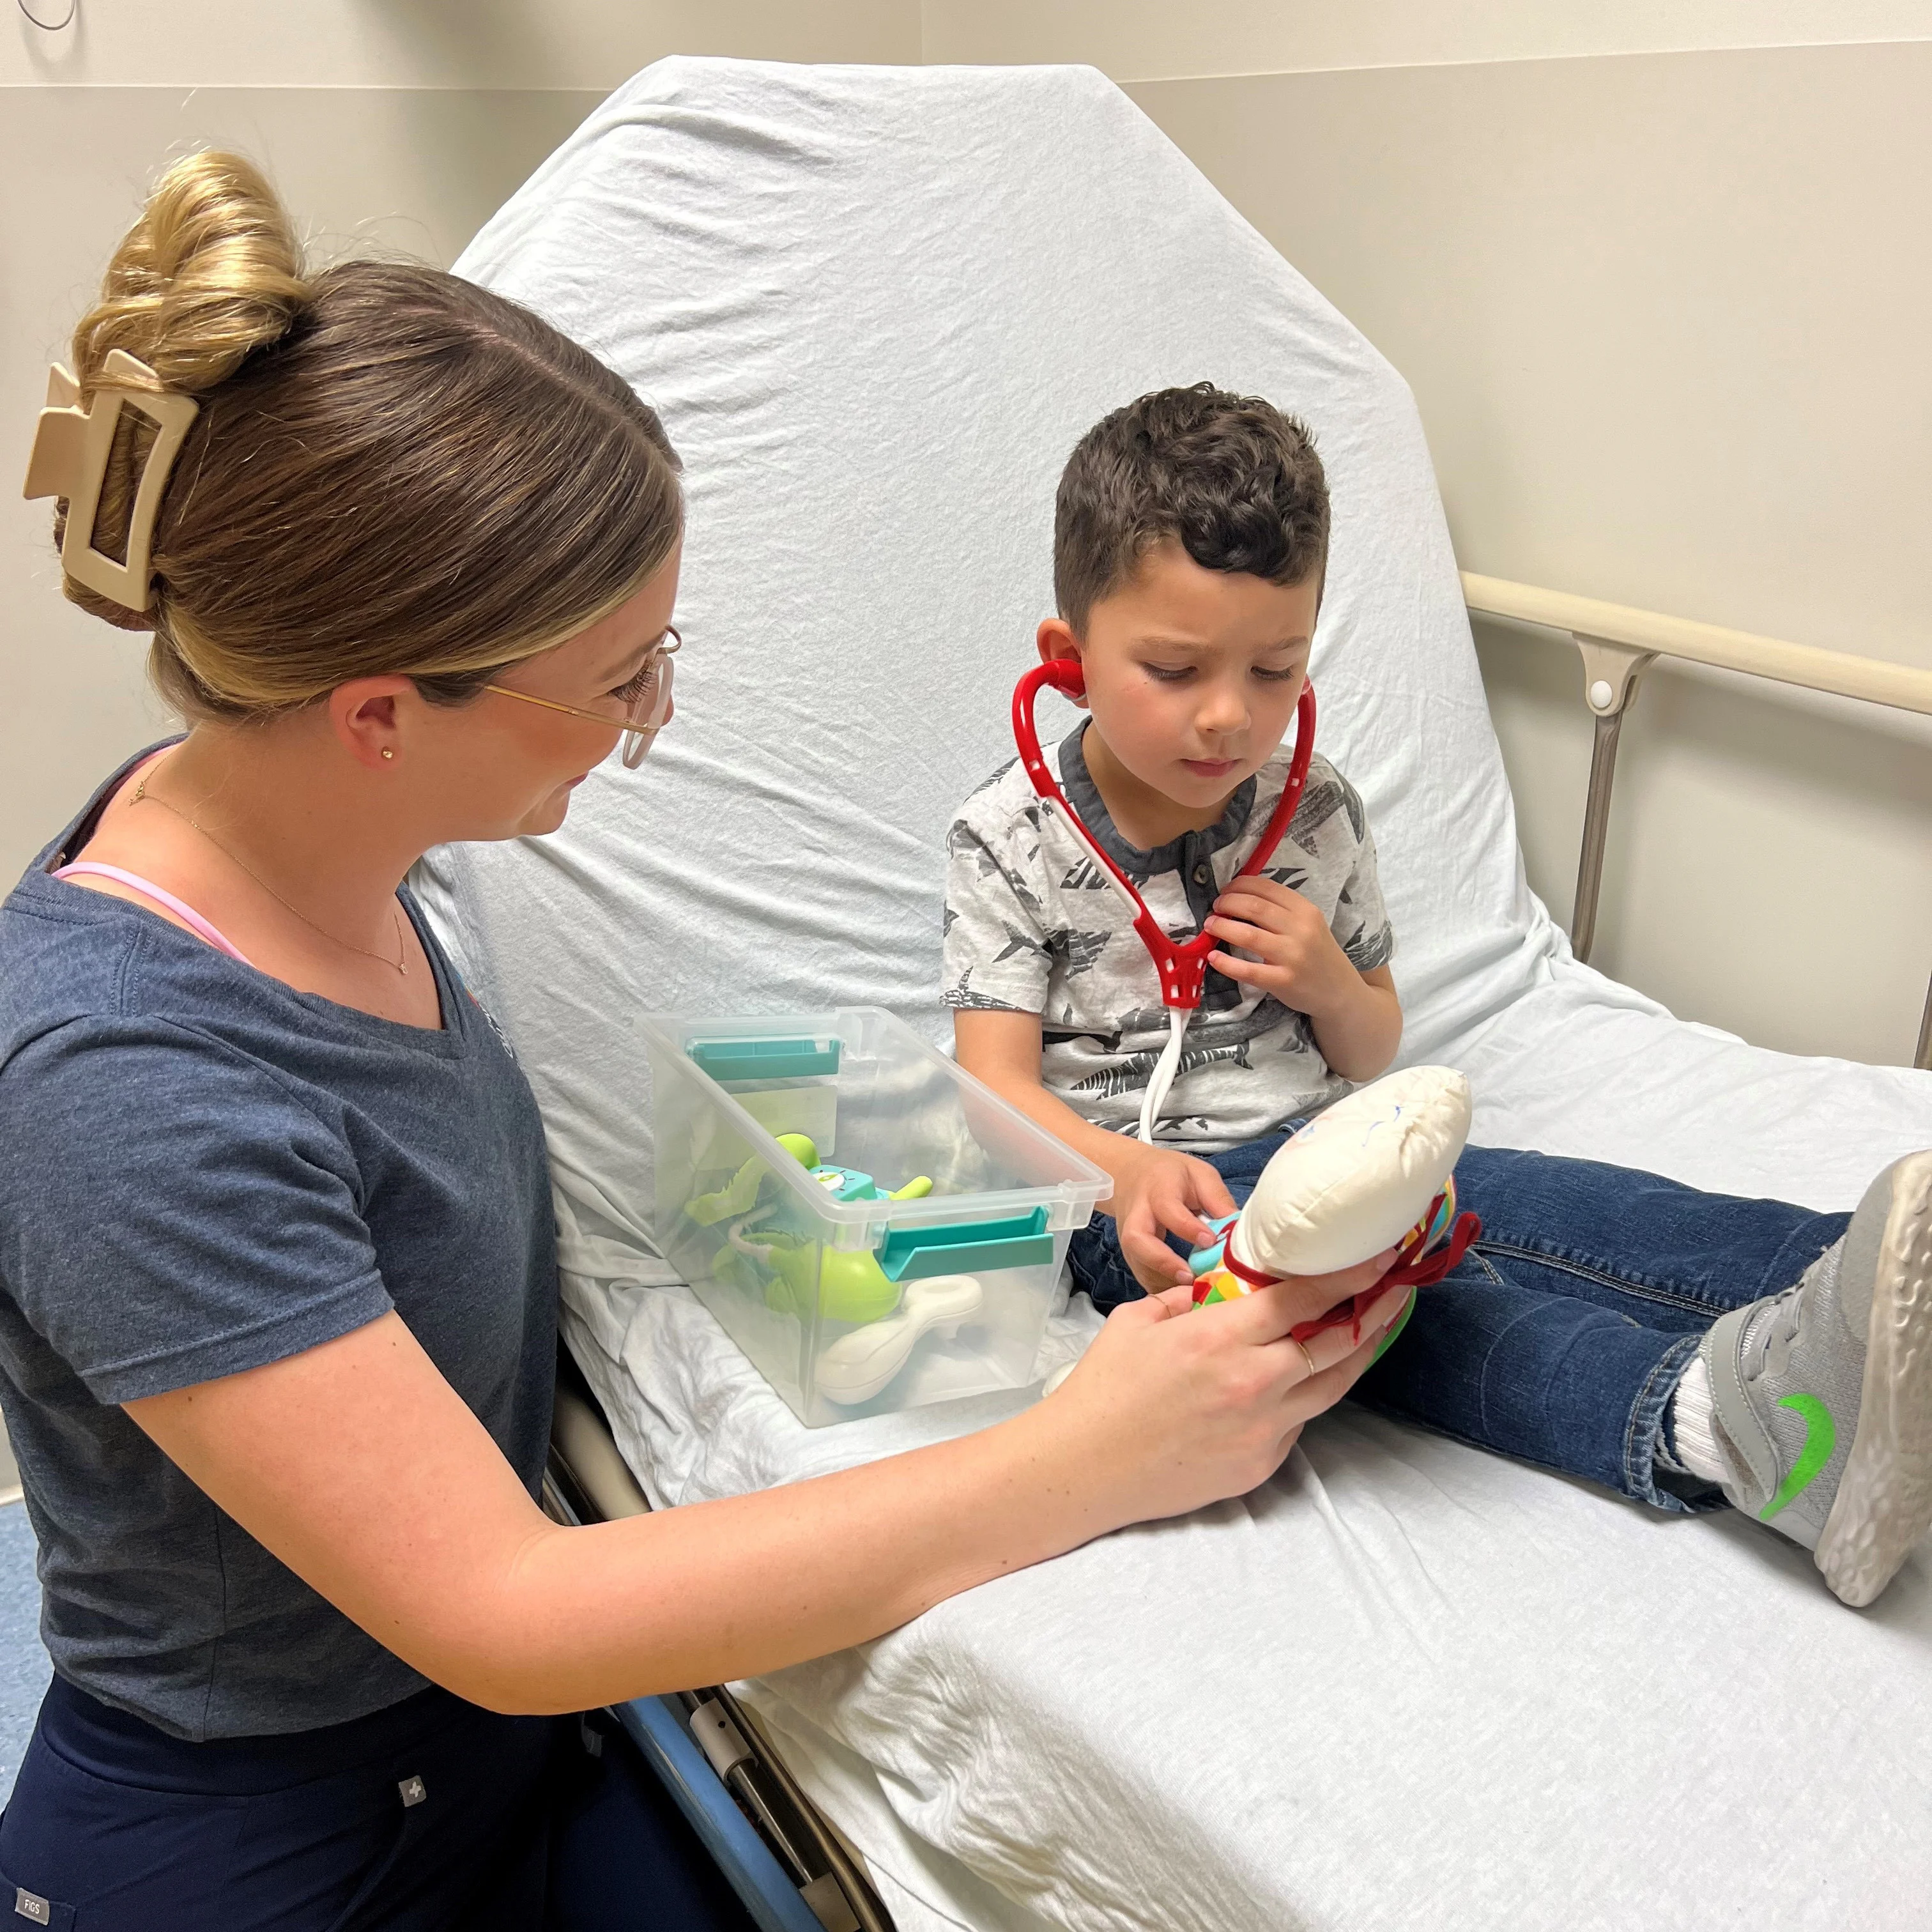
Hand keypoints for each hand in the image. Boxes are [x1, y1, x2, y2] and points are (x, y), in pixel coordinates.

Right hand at [1043, 1255, 1408, 1524]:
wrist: (1084, 1468)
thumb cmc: (1103, 1388)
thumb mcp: (1138, 1321)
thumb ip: (1186, 1300)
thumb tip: (1217, 1287)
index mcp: (1220, 1337)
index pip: (1303, 1299)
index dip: (1349, 1276)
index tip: (1379, 1256)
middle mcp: (1253, 1383)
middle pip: (1338, 1342)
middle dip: (1375, 1310)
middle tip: (1398, 1287)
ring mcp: (1263, 1429)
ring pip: (1333, 1385)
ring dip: (1360, 1353)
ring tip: (1378, 1326)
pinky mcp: (1262, 1465)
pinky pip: (1298, 1423)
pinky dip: (1305, 1395)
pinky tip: (1304, 1379)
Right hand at [1106, 1143, 1237, 1290]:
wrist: (1130, 1175)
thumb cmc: (1171, 1175)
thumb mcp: (1198, 1174)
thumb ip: (1217, 1198)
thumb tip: (1238, 1230)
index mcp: (1158, 1191)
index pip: (1169, 1210)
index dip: (1188, 1227)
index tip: (1210, 1241)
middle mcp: (1138, 1215)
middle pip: (1138, 1240)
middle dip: (1162, 1261)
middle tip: (1189, 1277)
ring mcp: (1129, 1237)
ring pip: (1137, 1262)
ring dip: (1162, 1281)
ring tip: (1190, 1295)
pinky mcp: (1130, 1253)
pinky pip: (1141, 1275)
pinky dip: (1160, 1288)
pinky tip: (1181, 1299)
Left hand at [1204, 875, 1356, 1018]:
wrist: (1340, 991)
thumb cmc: (1318, 954)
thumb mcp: (1309, 924)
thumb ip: (1282, 911)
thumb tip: (1240, 897)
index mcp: (1306, 910)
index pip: (1267, 887)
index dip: (1239, 885)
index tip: (1226, 890)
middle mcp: (1301, 930)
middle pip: (1254, 907)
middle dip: (1227, 903)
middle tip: (1215, 908)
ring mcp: (1292, 956)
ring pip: (1248, 935)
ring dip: (1222, 927)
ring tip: (1210, 926)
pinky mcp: (1283, 981)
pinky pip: (1248, 970)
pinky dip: (1226, 962)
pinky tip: (1213, 957)